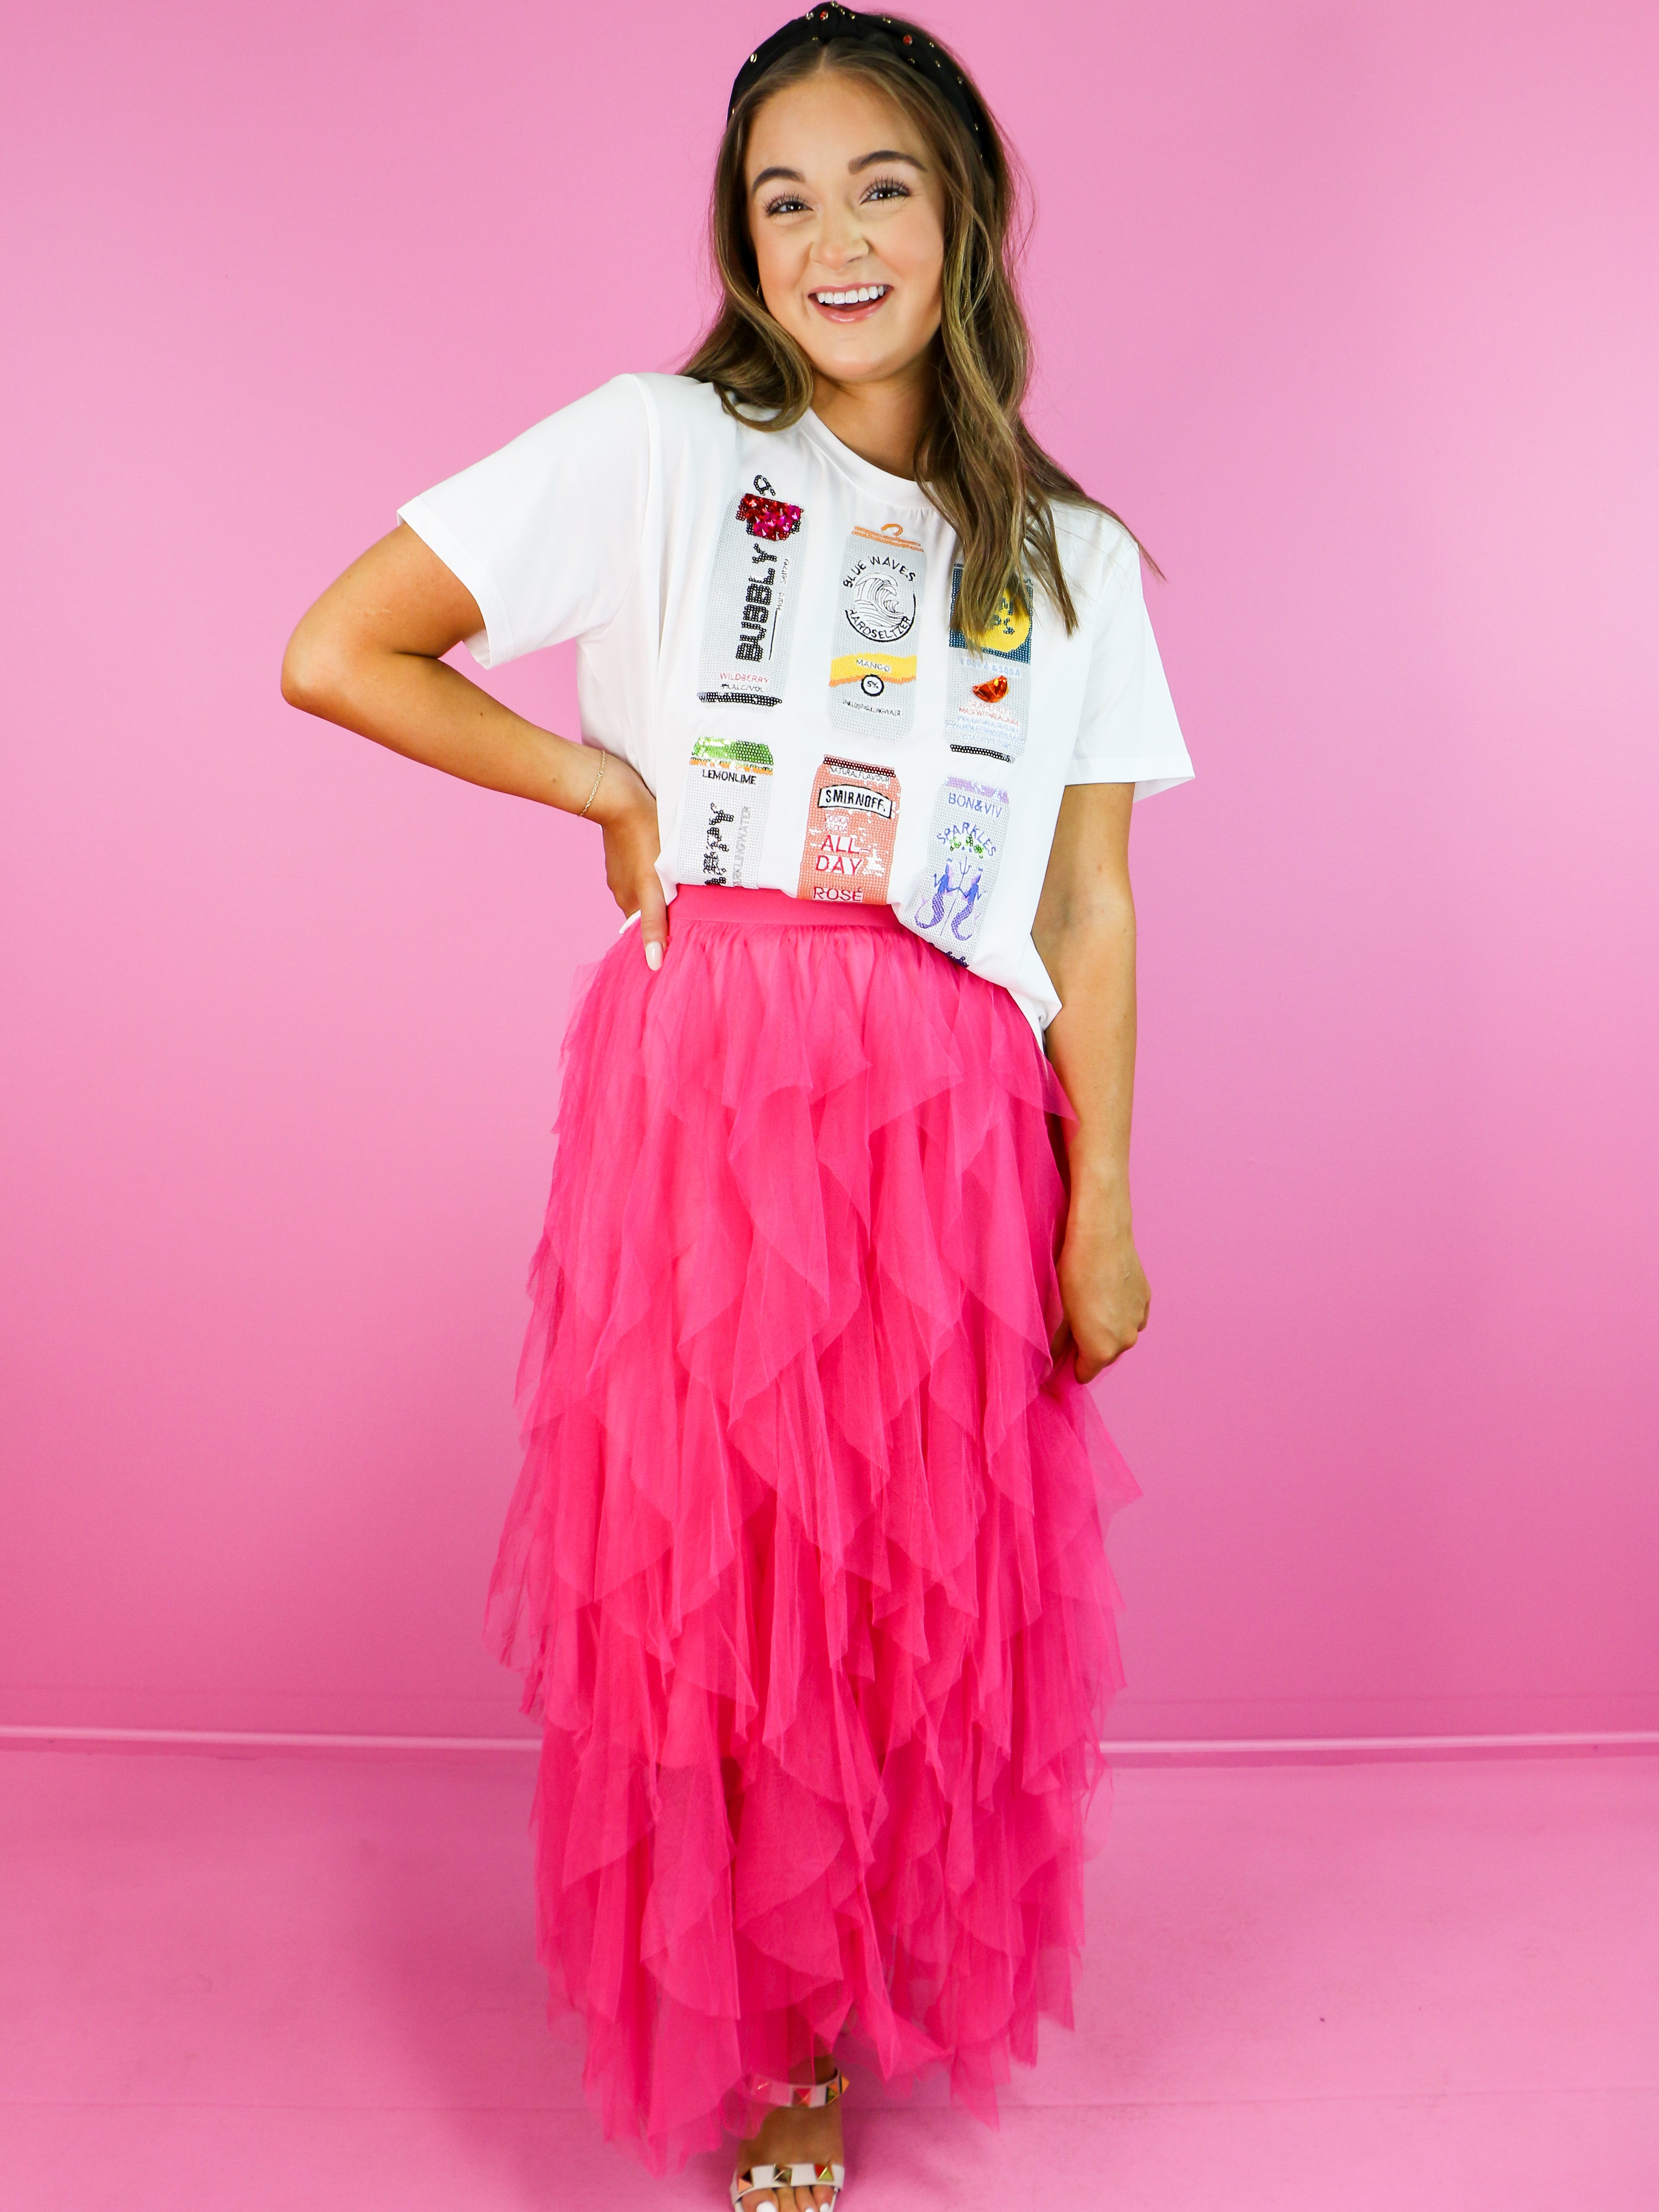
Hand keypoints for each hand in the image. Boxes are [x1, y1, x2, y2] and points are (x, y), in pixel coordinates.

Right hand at [588, 753, 668, 969]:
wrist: (619, 797)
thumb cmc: (643, 838)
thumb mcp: (653, 885)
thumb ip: (655, 922)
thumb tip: (654, 963)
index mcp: (631, 903)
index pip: (648, 932)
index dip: (663, 939)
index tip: (682, 943)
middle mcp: (623, 891)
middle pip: (649, 912)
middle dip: (667, 915)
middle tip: (693, 912)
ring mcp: (621, 872)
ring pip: (646, 891)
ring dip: (662, 893)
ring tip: (685, 887)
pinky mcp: (622, 854)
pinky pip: (640, 873)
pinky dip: (653, 874)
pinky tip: (666, 864)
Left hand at [1052, 1180, 1149, 1382]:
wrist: (1101, 1236)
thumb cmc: (1073, 1272)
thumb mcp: (1057, 1310)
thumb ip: (1058, 1340)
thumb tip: (1052, 1355)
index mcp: (1101, 1350)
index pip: (1084, 1373)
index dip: (1070, 1364)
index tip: (1061, 1352)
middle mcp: (1125, 1341)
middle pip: (1104, 1356)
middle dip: (1089, 1347)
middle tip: (1071, 1323)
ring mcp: (1139, 1320)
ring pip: (1120, 1335)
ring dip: (1107, 1329)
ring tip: (1089, 1304)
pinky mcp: (1146, 1299)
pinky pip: (1131, 1316)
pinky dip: (1120, 1312)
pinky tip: (1105, 1293)